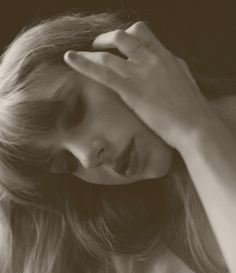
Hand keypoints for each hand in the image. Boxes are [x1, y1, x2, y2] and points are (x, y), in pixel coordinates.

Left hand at [64, 22, 215, 149]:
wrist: (194, 126)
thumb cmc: (191, 109)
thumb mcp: (183, 80)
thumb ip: (169, 69)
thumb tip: (162, 65)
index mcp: (165, 56)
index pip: (143, 33)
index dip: (127, 35)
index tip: (118, 43)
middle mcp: (152, 59)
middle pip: (125, 35)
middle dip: (107, 38)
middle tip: (98, 47)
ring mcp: (140, 73)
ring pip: (109, 53)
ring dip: (92, 51)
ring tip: (79, 55)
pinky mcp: (131, 89)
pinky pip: (102, 72)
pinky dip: (83, 63)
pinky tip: (70, 59)